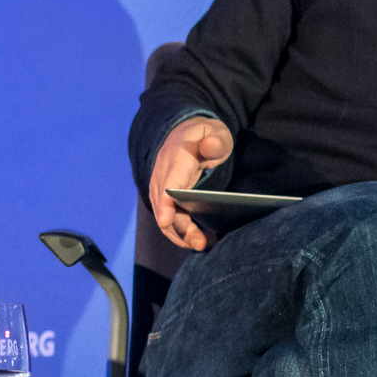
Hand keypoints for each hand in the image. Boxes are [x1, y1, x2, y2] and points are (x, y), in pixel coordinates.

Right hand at [148, 117, 235, 252]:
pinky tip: (197, 238)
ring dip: (180, 234)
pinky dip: (180, 231)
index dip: (166, 204)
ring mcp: (160, 186)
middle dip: (179, 228)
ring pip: (164, 215)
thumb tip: (211, 146)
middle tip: (201, 243)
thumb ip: (216, 140)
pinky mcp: (163, 197)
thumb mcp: (215, 132)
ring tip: (202, 244)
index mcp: (176, 158)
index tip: (165, 222)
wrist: (185, 134)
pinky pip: (167, 216)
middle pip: (165, 207)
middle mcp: (163, 175)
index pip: (168, 183)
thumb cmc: (204, 135)